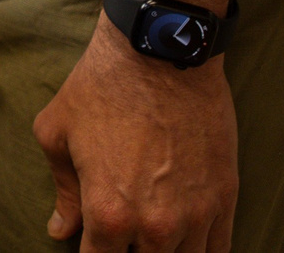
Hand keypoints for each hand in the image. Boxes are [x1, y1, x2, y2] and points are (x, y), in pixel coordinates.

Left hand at [34, 19, 238, 251]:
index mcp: (107, 214)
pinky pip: (219, 250)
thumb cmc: (99, 87)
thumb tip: (61, 230)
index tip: (92, 244)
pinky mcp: (225, 198)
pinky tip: (186, 241)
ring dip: (164, 252)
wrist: (159, 52)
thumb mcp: (58, 134)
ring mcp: (195, 216)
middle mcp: (153, 226)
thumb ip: (63, 192)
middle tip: (122, 234)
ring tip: (151, 235)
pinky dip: (201, 250)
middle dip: (128, 252)